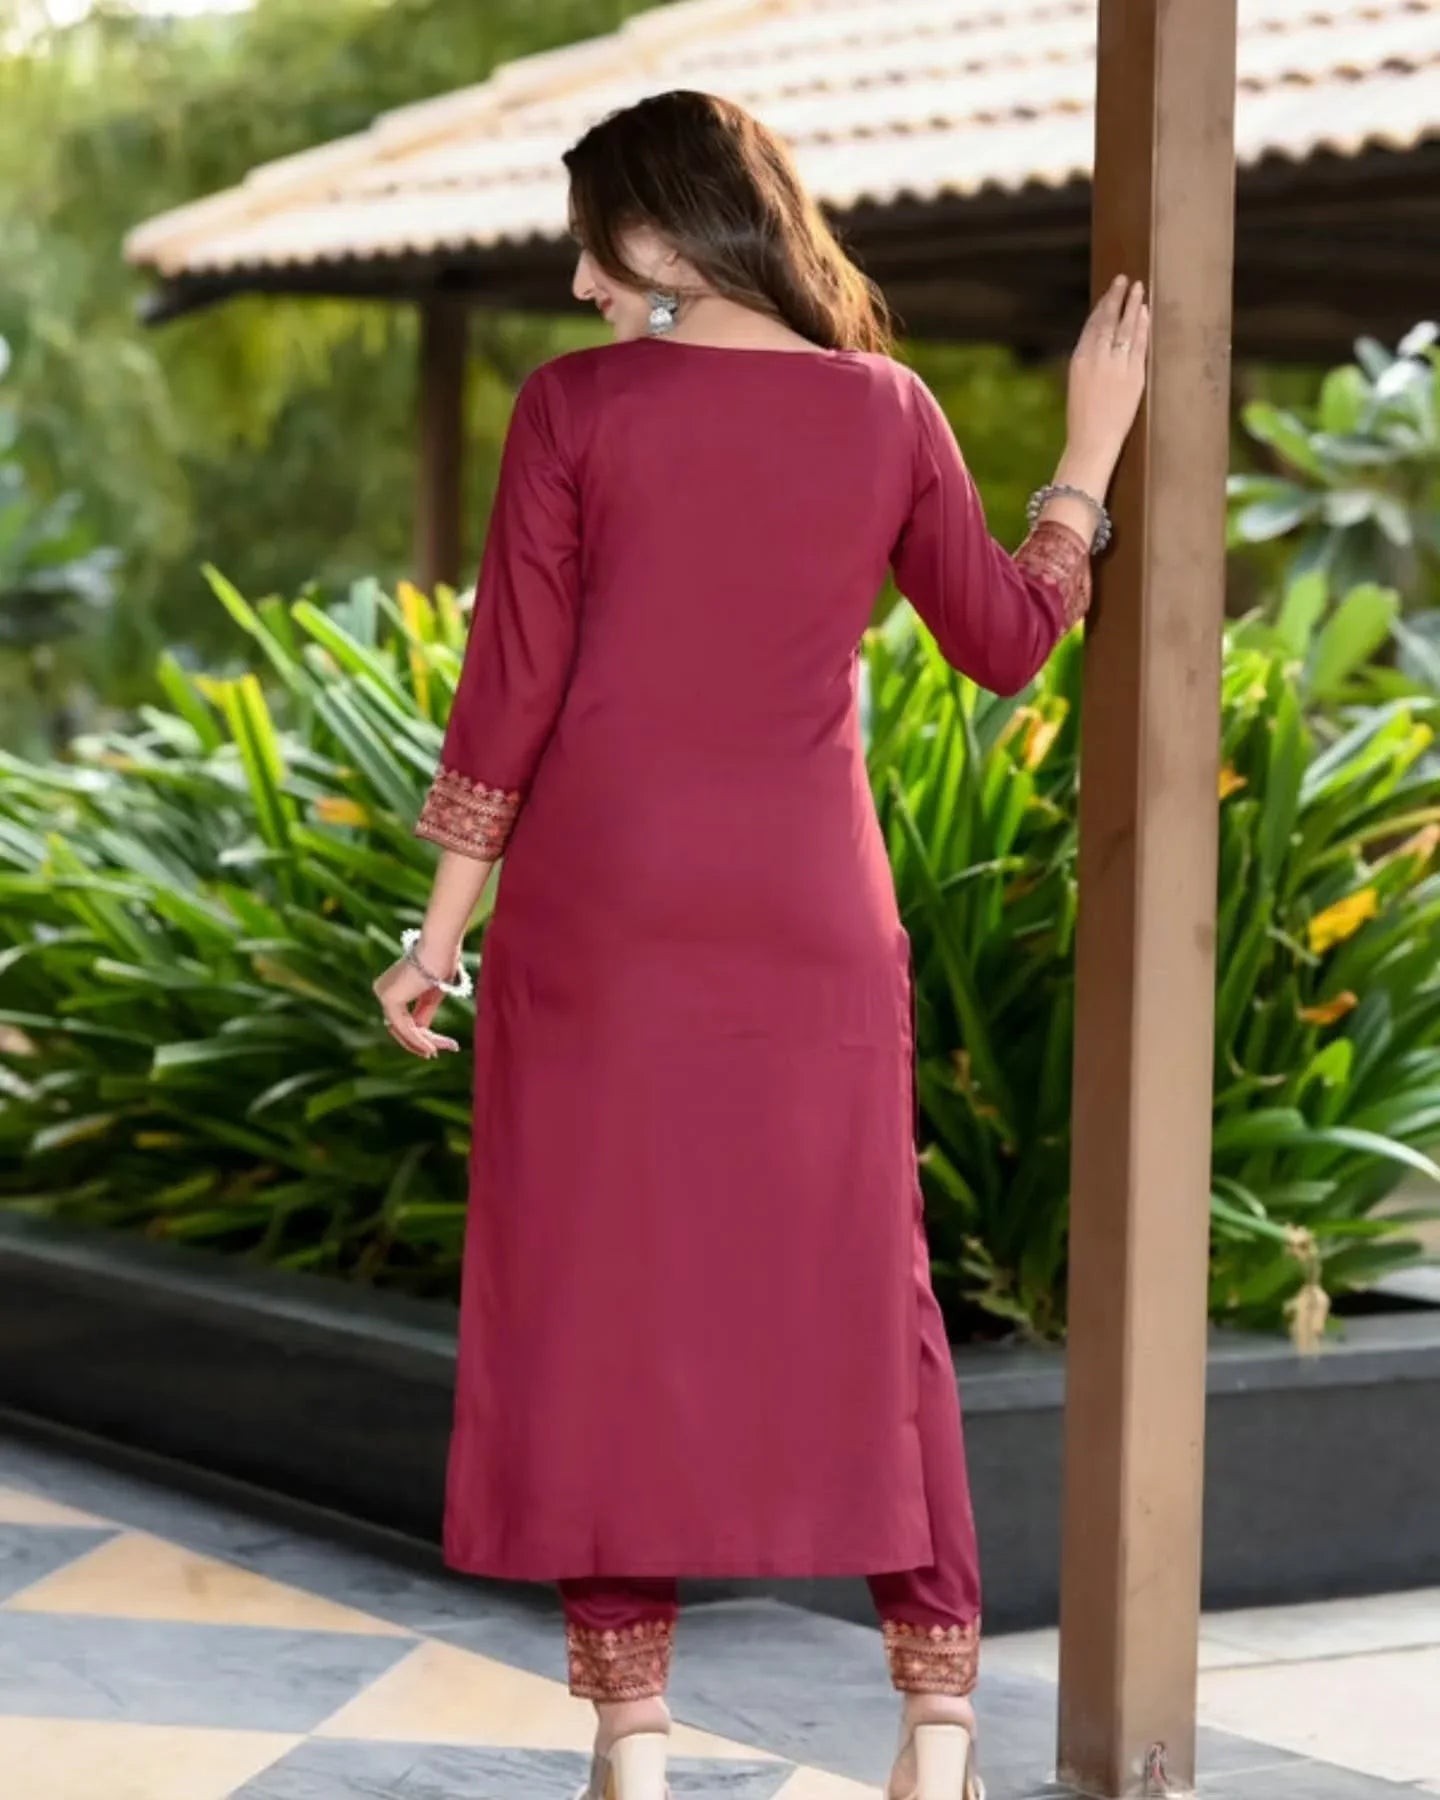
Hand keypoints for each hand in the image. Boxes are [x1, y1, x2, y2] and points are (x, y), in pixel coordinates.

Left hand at [372, 957, 459, 1059]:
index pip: (403, 1020)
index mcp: (392, 986)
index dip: (420, 1036)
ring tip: (442, 1049)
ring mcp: (383, 994)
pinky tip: (431, 1048)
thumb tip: (421, 1036)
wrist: (440, 947)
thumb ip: (423, 1014)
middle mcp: (382, 990)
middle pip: (401, 1027)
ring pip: (403, 1030)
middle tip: (441, 1051)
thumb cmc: (441, 962)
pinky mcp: (389, 1000)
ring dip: (423, 1042)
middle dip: (421, 1042)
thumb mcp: (432, 995)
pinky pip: (404, 1027)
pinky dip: (417, 1039)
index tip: (439, 1047)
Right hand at [1064, 275, 1150, 487]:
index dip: (1101, 307)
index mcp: (1078, 360)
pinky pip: (1138, 344)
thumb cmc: (1083, 421)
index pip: (1091, 327)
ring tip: (1138, 288)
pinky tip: (1145, 312)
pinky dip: (1142, 326)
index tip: (1108, 294)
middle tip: (1123, 280)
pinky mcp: (1133, 376)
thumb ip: (1088, 365)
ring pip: (1124, 327)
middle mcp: (1096, 358)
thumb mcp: (1078, 387)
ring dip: (1131, 305)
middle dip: (1116, 298)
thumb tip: (1099, 347)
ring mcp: (1115, 366)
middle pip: (1107, 321)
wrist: (1092, 443)